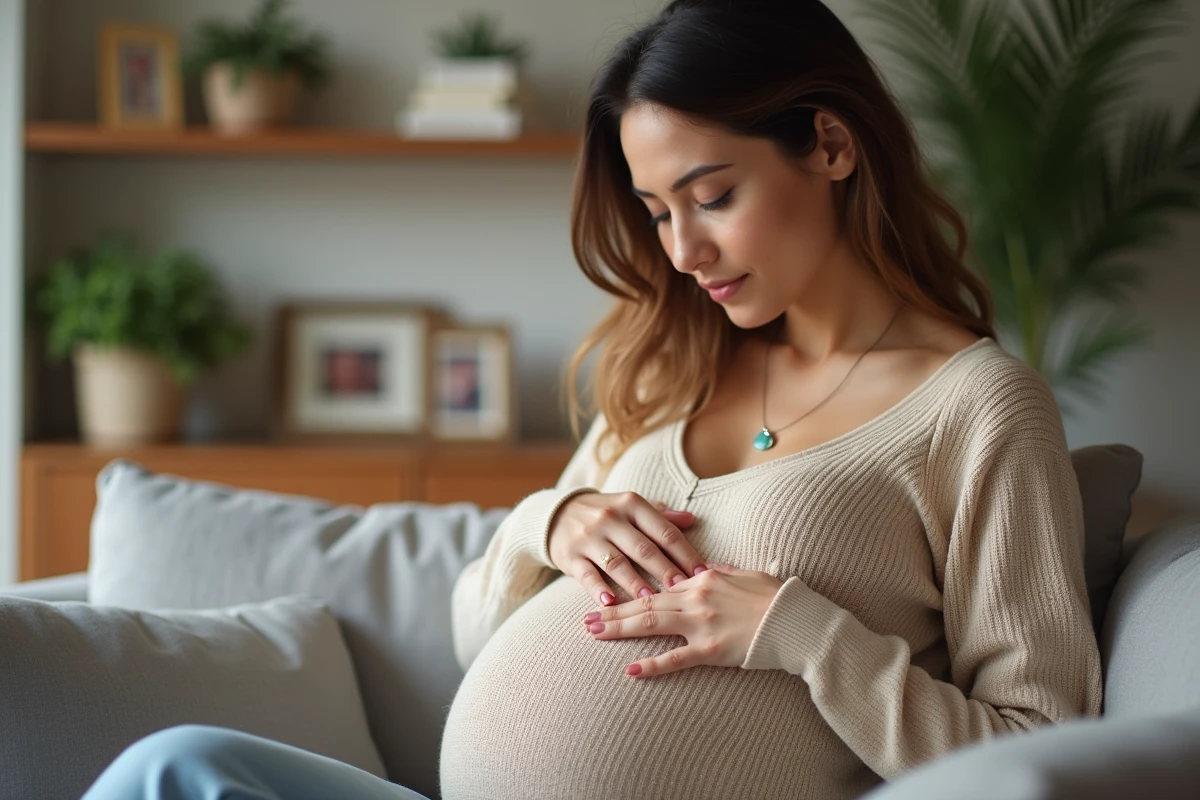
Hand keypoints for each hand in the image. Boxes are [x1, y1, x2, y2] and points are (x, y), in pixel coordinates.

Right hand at [547, 492, 707, 607]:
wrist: (556, 514)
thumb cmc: (606, 514)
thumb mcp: (631, 508)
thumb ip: (661, 516)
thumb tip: (692, 520)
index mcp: (632, 504)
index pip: (664, 531)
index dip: (685, 553)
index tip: (703, 574)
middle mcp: (610, 518)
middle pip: (643, 548)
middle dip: (665, 570)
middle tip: (684, 590)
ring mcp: (589, 537)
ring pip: (616, 563)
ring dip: (635, 583)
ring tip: (651, 600)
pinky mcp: (570, 556)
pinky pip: (586, 575)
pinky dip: (598, 589)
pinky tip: (610, 603)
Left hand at [581, 562, 784, 677]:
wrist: (796, 621)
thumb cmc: (775, 597)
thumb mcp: (745, 574)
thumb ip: (720, 570)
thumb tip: (702, 566)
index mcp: (703, 578)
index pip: (658, 584)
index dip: (631, 589)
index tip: (610, 594)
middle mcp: (696, 598)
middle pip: (645, 604)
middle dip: (614, 610)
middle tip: (585, 619)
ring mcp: (702, 624)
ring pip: (652, 625)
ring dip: (620, 629)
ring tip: (595, 634)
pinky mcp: (712, 650)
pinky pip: (676, 659)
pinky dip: (652, 665)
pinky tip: (631, 670)